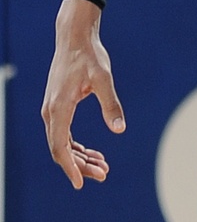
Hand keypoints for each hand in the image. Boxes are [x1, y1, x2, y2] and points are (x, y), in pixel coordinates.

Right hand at [41, 0, 124, 188]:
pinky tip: (94, 153)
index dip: (70, 168)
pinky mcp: (58, 107)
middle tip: (104, 175)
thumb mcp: (104, 79)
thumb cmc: (89, 56)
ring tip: (104, 167)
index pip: (60, 146)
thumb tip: (120, 129)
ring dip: (80, 158)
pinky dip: (77, 147)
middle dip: (81, 166)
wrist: (74, 38)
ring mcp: (53, 110)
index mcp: (59, 107)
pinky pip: (64, 134)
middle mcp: (51, 111)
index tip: (81, 184)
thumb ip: (111, 104)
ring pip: (62, 144)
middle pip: (61, 149)